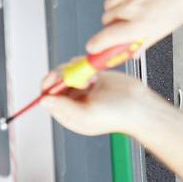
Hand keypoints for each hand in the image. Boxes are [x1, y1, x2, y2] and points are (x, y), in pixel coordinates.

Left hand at [40, 70, 155, 136]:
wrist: (139, 105)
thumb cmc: (116, 116)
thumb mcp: (87, 115)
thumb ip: (64, 108)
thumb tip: (44, 101)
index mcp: (68, 114)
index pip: (47, 99)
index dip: (48, 87)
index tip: (56, 79)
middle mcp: (73, 100)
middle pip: (54, 82)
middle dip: (62, 75)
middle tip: (73, 74)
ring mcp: (82, 88)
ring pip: (66, 71)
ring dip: (74, 70)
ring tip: (89, 78)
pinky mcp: (92, 76)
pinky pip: (79, 66)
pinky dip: (84, 65)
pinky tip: (95, 73)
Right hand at [85, 0, 182, 54]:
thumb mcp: (166, 28)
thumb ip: (144, 41)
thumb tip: (132, 52)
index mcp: (142, 23)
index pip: (106, 38)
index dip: (97, 46)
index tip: (94, 49)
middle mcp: (131, 6)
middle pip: (106, 21)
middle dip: (113, 25)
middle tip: (128, 23)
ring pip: (108, 4)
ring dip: (116, 7)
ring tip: (135, 4)